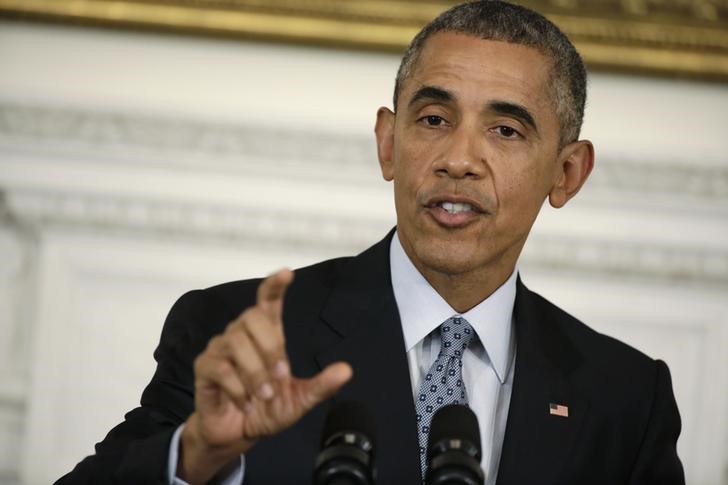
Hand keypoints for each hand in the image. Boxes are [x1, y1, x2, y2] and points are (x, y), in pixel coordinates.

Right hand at [179, 269, 352, 483]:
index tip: (286, 273)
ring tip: (264, 395)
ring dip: (255, 373)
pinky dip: (238, 389)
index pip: (267, 301)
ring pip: (236, 343)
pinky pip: (221, 368)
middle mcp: (241, 334)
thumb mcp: (300, 400)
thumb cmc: (268, 409)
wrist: (238, 433)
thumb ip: (322, 385)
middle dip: (270, 348)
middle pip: (252, 317)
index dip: (275, 285)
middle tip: (279, 377)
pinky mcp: (205, 367)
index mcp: (267, 335)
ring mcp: (220, 348)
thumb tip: (346, 370)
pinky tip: (245, 402)